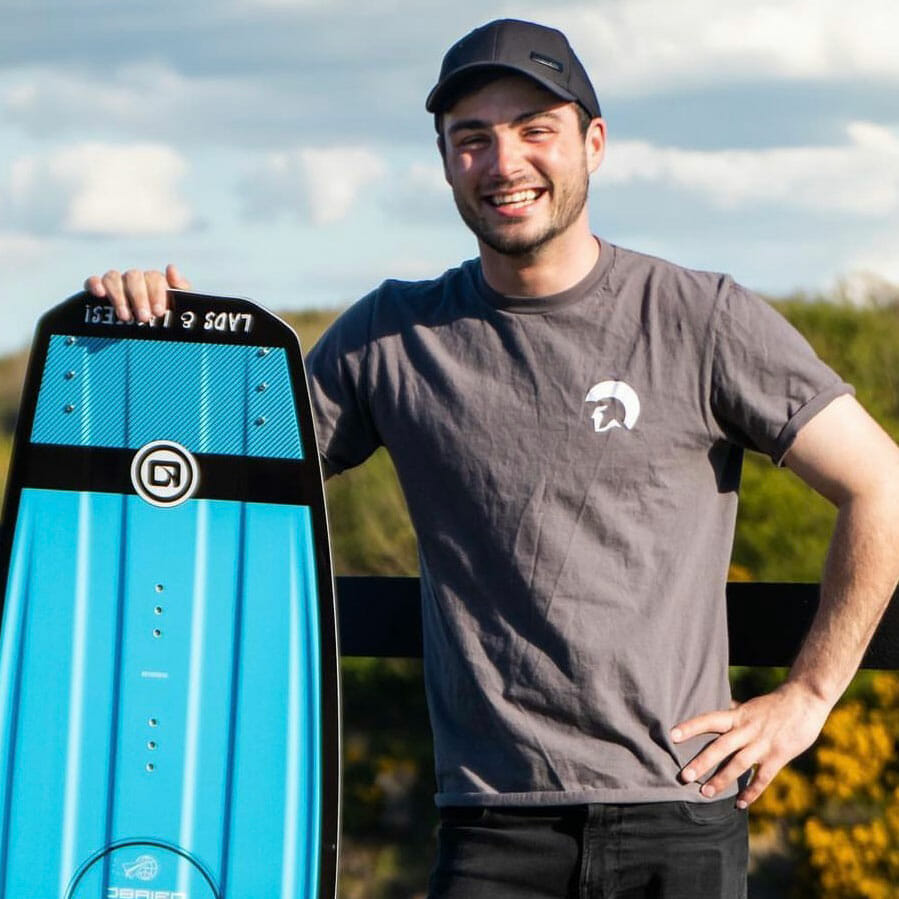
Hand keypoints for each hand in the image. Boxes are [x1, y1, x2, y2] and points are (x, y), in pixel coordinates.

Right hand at [83, 264, 190, 323]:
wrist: (152, 339)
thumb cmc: (166, 321)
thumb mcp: (178, 308)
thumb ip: (181, 289)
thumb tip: (171, 269)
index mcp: (154, 282)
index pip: (154, 278)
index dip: (156, 293)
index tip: (158, 312)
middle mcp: (135, 280)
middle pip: (134, 277)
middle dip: (139, 298)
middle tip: (144, 318)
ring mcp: (117, 284)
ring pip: (113, 277)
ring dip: (119, 297)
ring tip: (125, 317)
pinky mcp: (99, 291)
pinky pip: (93, 281)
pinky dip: (95, 284)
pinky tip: (99, 294)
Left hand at [670, 681, 830, 806]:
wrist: (805, 700)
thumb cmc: (774, 704)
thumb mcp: (749, 706)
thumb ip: (734, 714)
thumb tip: (718, 712)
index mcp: (738, 715)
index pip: (709, 719)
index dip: (691, 726)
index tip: (672, 735)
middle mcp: (747, 730)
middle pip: (720, 746)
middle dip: (702, 762)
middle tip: (684, 776)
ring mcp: (763, 744)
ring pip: (738, 764)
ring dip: (722, 780)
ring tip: (705, 793)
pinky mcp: (779, 756)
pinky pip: (762, 778)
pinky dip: (751, 792)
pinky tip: (740, 804)